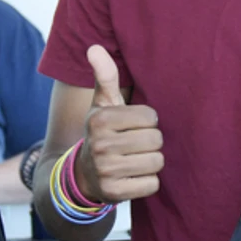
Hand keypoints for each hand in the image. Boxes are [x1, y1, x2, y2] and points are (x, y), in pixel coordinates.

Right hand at [75, 44, 163, 203]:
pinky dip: (147, 182)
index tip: (132, 126)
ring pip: (156, 163)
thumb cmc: (103, 132)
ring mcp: (106, 171)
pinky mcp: (114, 193)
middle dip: (151, 143)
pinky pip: (151, 185)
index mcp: (100, 119)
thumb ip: (105, 76)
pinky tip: (132, 177)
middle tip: (135, 145)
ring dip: (150, 163)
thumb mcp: (102, 104)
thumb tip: (94, 47)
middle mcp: (100, 144)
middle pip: (156, 140)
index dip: (147, 121)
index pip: (151, 117)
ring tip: (134, 160)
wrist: (84, 174)